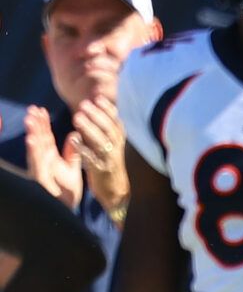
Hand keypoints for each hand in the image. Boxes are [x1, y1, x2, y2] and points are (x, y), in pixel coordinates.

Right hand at [22, 105, 81, 207]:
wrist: (67, 210)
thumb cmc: (66, 190)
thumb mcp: (72, 168)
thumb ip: (72, 152)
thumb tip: (74, 135)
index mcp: (49, 158)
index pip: (45, 137)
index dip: (42, 123)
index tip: (40, 109)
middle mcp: (42, 162)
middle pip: (37, 140)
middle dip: (35, 125)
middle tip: (33, 108)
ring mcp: (39, 170)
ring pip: (34, 149)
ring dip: (31, 134)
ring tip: (30, 119)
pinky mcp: (39, 179)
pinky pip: (36, 164)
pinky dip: (34, 152)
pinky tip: (32, 140)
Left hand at [71, 95, 127, 216]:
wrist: (116, 193)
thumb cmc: (108, 165)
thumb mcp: (111, 145)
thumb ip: (104, 128)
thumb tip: (95, 106)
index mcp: (119, 142)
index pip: (116, 123)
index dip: (108, 110)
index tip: (98, 98)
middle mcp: (117, 149)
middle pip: (109, 130)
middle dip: (97, 116)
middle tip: (84, 105)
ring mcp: (110, 160)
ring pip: (102, 143)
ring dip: (90, 129)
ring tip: (77, 117)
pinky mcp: (101, 172)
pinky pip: (92, 159)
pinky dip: (83, 149)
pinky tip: (73, 139)